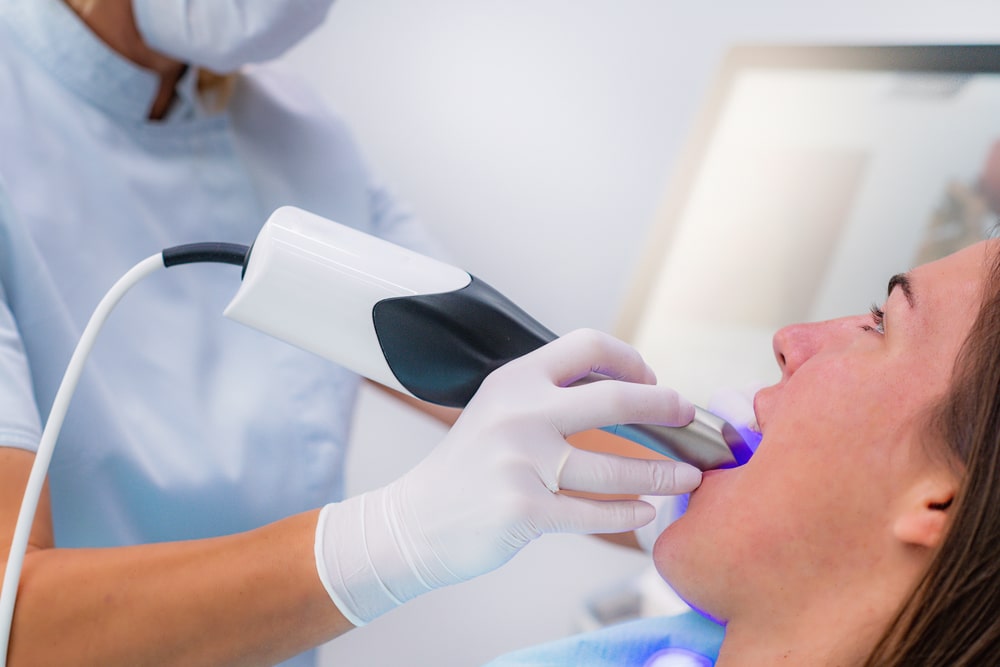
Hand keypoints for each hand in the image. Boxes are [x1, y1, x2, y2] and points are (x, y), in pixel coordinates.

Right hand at [314, 329, 701, 624]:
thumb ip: (547, 396)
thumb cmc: (467, 468)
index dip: (630, 359)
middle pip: (614, 400)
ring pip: (614, 469)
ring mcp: (520, 463)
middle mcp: (519, 414)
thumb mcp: (498, 411)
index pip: (586, 345)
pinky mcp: (523, 511)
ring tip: (688, 477)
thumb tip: (622, 390)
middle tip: (689, 418)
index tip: (652, 379)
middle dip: (665, 407)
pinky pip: (593, 513)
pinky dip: (629, 514)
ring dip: (662, 474)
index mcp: (515, 380)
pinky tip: (647, 513)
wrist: (413, 522)